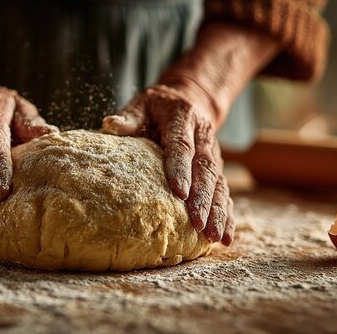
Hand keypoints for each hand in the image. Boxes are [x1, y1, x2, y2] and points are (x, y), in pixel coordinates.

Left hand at [102, 85, 234, 245]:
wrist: (190, 100)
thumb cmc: (158, 107)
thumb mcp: (142, 103)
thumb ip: (129, 116)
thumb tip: (109, 125)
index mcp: (183, 118)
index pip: (182, 146)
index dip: (181, 169)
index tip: (179, 192)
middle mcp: (203, 137)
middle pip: (205, 170)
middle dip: (203, 199)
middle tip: (198, 224)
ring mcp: (214, 154)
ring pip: (219, 184)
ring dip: (218, 211)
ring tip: (213, 236)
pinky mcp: (218, 169)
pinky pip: (225, 193)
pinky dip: (227, 215)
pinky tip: (224, 237)